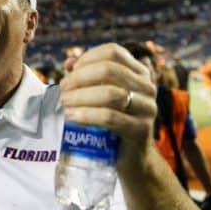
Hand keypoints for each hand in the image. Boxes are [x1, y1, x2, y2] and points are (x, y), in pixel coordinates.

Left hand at [58, 43, 157, 163]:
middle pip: (110, 70)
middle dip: (81, 77)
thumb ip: (88, 77)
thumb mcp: (103, 96)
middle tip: (63, 88)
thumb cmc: (114, 122)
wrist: (134, 158)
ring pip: (110, 93)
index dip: (88, 57)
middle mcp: (147, 87)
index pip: (113, 52)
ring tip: (65, 102)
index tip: (70, 70)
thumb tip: (69, 62)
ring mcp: (147, 108)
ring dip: (81, 95)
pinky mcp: (140, 130)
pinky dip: (87, 114)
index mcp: (139, 73)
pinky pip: (110, 117)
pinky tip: (72, 116)